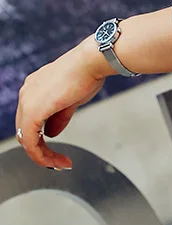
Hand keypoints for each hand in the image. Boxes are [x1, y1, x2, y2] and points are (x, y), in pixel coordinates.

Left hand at [15, 39, 108, 169]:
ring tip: (59, 163)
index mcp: (35, 87)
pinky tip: (53, 160)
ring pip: (26, 138)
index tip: (57, 148)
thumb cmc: (88, 72)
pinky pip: (30, 141)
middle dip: (41, 149)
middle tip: (58, 160)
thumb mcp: (72, 99)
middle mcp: (27, 92)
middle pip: (26, 130)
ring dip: (42, 154)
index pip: (31, 119)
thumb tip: (52, 133)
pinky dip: (40, 154)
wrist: (92, 61)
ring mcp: (27, 101)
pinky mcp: (32, 111)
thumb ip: (59, 116)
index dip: (42, 137)